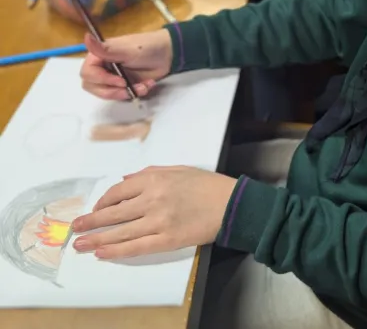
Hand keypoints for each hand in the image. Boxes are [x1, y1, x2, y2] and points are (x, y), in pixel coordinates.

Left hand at [71, 166, 237, 258]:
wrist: (233, 204)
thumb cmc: (208, 185)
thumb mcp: (179, 169)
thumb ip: (150, 173)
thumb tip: (124, 181)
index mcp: (154, 179)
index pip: (118, 192)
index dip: (103, 203)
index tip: (96, 210)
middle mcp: (152, 199)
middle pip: (113, 213)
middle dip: (91, 222)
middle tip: (75, 228)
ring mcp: (159, 221)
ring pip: (120, 232)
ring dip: (97, 239)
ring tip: (80, 244)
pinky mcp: (167, 239)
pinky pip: (136, 247)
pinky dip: (117, 251)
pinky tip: (103, 253)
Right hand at [80, 29, 171, 100]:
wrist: (168, 54)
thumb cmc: (147, 47)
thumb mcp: (126, 49)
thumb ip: (104, 49)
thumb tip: (85, 36)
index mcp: (99, 56)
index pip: (87, 73)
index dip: (101, 80)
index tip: (120, 81)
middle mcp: (102, 67)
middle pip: (93, 87)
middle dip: (111, 91)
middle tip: (128, 88)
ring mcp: (113, 78)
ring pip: (107, 94)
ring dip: (125, 93)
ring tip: (142, 86)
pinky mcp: (124, 86)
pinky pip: (123, 96)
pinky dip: (135, 93)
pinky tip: (146, 85)